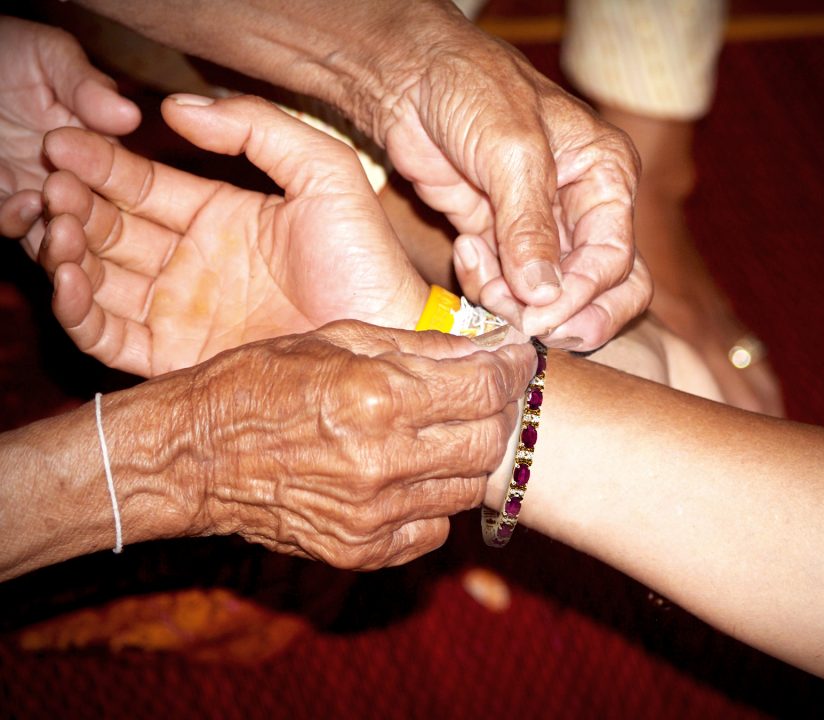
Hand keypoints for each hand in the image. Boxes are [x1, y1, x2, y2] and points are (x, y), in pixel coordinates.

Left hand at [0, 16, 139, 251]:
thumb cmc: (4, 49)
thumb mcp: (50, 56)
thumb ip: (86, 86)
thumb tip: (130, 116)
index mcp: (101, 152)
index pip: (125, 183)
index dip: (126, 192)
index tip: (121, 187)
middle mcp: (73, 181)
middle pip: (95, 222)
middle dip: (94, 227)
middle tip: (91, 218)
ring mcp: (31, 193)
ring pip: (55, 236)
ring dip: (62, 240)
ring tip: (61, 224)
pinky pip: (9, 224)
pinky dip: (18, 222)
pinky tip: (26, 205)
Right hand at [38, 94, 427, 376]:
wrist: (385, 339)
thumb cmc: (365, 259)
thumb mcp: (324, 173)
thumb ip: (258, 128)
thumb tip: (176, 108)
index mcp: (221, 216)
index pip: (144, 185)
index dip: (102, 164)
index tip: (68, 144)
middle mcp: (194, 263)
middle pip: (112, 229)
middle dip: (75, 205)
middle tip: (53, 186)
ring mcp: (183, 313)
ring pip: (101, 279)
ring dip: (68, 251)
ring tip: (56, 230)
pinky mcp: (178, 360)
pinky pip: (111, 337)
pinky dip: (79, 311)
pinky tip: (69, 279)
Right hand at [186, 320, 535, 568]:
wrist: (194, 456)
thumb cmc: (259, 384)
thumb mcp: (337, 339)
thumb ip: (420, 347)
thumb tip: (488, 347)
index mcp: (375, 396)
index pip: (485, 388)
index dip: (514, 369)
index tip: (517, 358)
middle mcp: (381, 460)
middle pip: (490, 443)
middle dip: (498, 413)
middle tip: (484, 394)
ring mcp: (371, 515)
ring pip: (468, 489)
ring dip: (467, 456)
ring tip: (440, 431)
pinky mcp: (360, 551)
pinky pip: (433, 530)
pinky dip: (434, 502)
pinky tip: (409, 476)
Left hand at [374, 11, 649, 348]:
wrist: (409, 79)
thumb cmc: (471, 89)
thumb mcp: (511, 152)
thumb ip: (530, 226)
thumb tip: (546, 296)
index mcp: (606, 177)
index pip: (615, 260)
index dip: (582, 296)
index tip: (540, 315)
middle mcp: (582, 208)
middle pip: (604, 289)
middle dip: (566, 314)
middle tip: (526, 323)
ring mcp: (541, 229)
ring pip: (551, 296)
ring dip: (515, 301)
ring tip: (479, 267)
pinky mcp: (500, 241)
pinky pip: (507, 286)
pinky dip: (487, 285)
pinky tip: (464, 249)